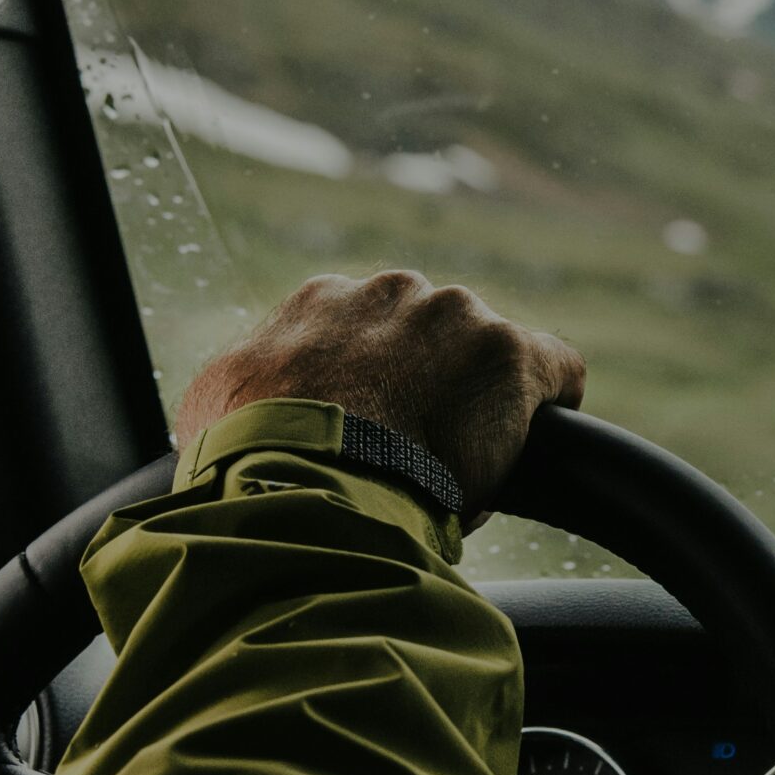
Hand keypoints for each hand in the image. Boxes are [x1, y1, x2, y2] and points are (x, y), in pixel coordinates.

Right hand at [174, 272, 585, 509]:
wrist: (304, 481)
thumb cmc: (251, 456)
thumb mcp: (218, 406)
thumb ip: (249, 387)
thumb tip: (242, 411)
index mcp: (324, 301)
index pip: (369, 334)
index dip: (380, 388)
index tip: (378, 430)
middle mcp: (393, 293)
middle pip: (433, 340)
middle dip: (431, 389)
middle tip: (418, 455)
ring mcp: (457, 318)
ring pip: (487, 360)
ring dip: (480, 404)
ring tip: (460, 467)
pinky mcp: (514, 355)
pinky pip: (556, 370)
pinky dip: (550, 405)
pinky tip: (536, 445)